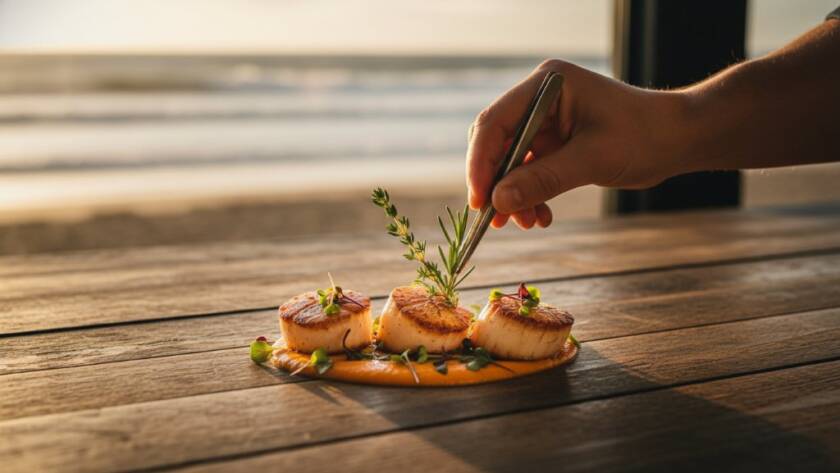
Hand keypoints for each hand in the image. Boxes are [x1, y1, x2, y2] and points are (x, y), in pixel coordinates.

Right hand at [466, 60, 687, 228]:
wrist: (679, 139)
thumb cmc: (644, 136)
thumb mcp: (591, 159)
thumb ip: (542, 180)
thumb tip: (498, 203)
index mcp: (546, 86)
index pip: (495, 122)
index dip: (481, 163)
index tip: (479, 200)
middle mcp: (540, 99)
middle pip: (497, 143)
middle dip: (496, 183)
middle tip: (494, 219)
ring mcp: (546, 121)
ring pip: (510, 162)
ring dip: (513, 195)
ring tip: (525, 223)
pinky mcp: (554, 142)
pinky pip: (529, 172)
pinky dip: (530, 195)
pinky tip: (540, 216)